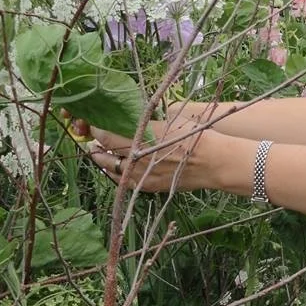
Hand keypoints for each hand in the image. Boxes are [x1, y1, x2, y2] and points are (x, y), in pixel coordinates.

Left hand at [87, 114, 220, 192]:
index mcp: (139, 138)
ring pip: (111, 170)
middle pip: (104, 154)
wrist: (212, 161)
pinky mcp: (148, 187)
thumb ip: (147, 122)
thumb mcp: (169, 120)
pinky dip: (117, 174)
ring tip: (101, 155)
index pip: (106, 135)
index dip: (96, 130)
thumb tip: (134, 118)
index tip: (93, 125)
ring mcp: (140, 176)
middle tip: (94, 141)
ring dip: (104, 161)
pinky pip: (124, 182)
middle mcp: (136, 158)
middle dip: (96, 147)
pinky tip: (118, 169)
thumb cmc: (193, 135)